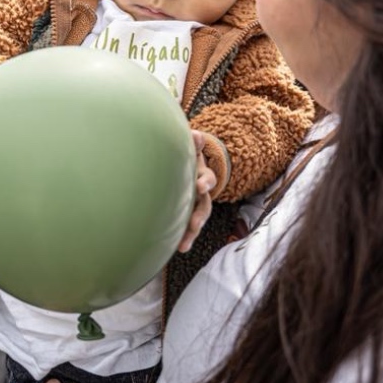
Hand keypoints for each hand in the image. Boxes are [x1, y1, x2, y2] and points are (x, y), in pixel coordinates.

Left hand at [178, 130, 215, 253]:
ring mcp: (195, 204)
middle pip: (204, 206)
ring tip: (183, 246)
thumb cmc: (188, 156)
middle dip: (199, 216)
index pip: (206, 179)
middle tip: (195, 224)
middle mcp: (202, 193)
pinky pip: (186, 226)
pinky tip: (175, 248)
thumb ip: (194, 143)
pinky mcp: (187, 213)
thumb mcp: (192, 148)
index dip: (204, 182)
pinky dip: (183, 237)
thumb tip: (195, 134)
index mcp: (202, 175)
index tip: (200, 186)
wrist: (190, 165)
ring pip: (197, 220)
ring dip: (191, 233)